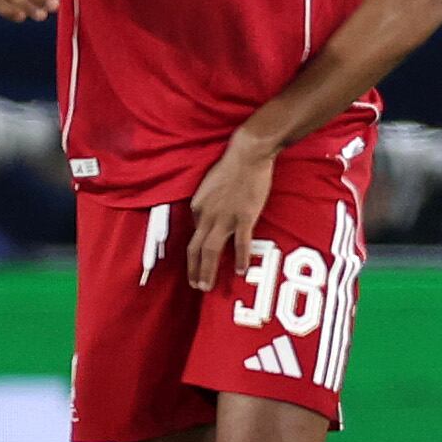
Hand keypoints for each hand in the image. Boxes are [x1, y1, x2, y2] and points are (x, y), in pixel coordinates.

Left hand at [183, 132, 276, 292]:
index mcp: (197, 207)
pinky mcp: (244, 217)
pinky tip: (241, 271)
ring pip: (211, 251)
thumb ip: (208, 203)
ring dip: (207, 271)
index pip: (194, 233)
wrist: (247, 155)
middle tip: (197, 286)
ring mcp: (225, 218)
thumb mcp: (210, 185)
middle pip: (196, 249)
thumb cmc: (231, 166)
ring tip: (207, 287)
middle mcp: (207, 215)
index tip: (201, 262)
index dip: (196, 250)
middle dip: (194, 270)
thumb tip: (208, 218)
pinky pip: (241, 243)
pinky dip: (240, 258)